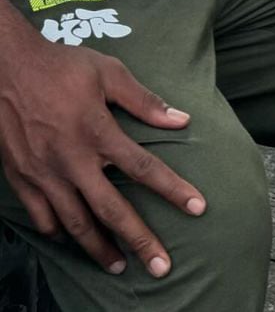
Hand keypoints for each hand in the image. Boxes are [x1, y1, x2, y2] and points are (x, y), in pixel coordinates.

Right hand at [0, 38, 203, 277]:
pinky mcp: (22, 179)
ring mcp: (45, 174)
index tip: (197, 208)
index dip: (173, 190)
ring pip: (76, 223)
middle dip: (139, 240)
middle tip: (161, 266)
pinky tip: (72, 239)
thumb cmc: (62, 67)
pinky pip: (42, 217)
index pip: (144, 168)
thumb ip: (144, 100)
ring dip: (99, 248)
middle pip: (112, 209)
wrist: (7, 68)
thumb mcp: (108, 72)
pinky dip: (59, 232)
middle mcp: (73, 160)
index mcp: (98, 132)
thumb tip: (181, 119)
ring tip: (119, 267)